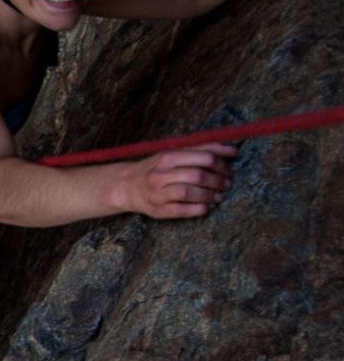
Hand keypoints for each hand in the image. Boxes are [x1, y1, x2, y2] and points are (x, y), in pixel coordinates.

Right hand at [119, 144, 236, 219]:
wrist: (127, 186)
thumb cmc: (157, 169)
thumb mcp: (174, 154)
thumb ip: (201, 150)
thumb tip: (232, 150)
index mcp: (167, 157)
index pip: (203, 157)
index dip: (222, 164)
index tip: (229, 170)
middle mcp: (160, 174)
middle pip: (198, 175)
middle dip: (218, 181)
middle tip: (227, 184)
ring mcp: (157, 193)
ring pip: (189, 192)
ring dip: (210, 195)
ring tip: (219, 196)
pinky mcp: (158, 210)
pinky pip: (182, 210)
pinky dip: (199, 209)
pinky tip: (206, 207)